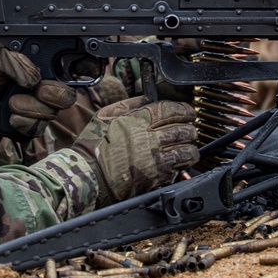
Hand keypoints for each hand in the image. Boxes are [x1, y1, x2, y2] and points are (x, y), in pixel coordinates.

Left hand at [0, 48, 76, 142]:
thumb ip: (16, 61)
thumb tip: (34, 79)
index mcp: (47, 70)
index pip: (76, 69)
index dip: (85, 70)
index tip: (83, 71)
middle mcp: (49, 91)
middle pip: (67, 97)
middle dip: (50, 94)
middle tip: (33, 88)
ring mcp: (41, 112)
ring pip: (50, 115)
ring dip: (29, 108)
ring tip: (11, 101)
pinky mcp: (31, 130)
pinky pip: (35, 130)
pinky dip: (21, 122)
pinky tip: (11, 115)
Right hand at [70, 96, 198, 206]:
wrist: (87, 176)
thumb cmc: (93, 146)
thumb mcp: (104, 116)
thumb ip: (128, 104)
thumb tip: (147, 98)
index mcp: (137, 121)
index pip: (169, 110)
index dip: (184, 110)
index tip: (188, 112)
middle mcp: (148, 140)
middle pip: (182, 129)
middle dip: (190, 129)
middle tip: (189, 129)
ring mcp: (154, 161)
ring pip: (185, 151)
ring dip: (190, 148)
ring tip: (188, 146)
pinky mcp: (156, 179)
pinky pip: (178, 170)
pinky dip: (181, 165)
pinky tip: (177, 162)